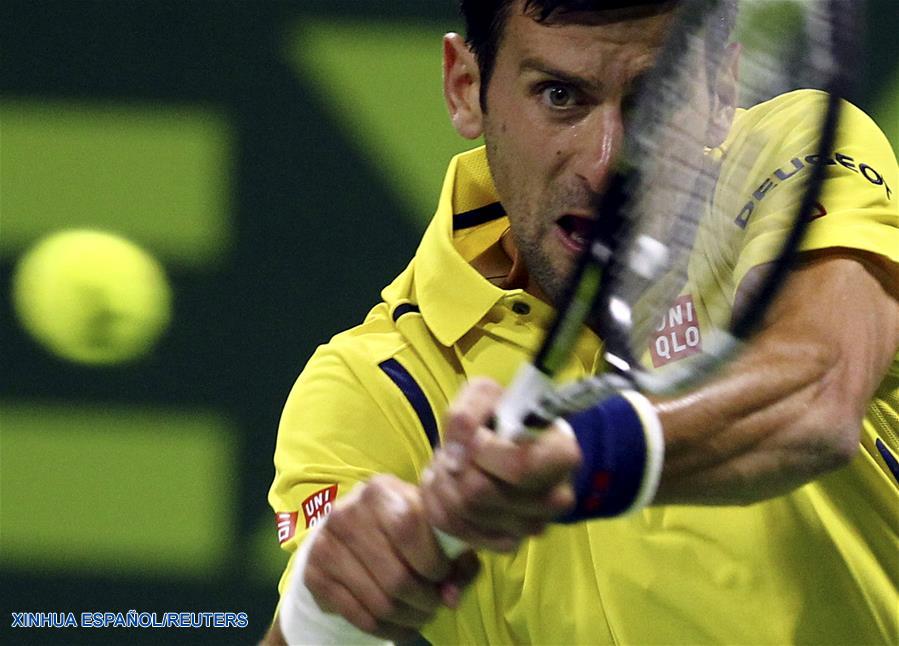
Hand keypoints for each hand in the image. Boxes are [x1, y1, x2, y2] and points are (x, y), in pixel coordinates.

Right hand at [303, 475, 479, 641]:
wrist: (349, 535)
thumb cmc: (402, 530)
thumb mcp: (430, 529)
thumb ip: (455, 557)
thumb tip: (451, 597)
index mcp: (380, 491)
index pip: (408, 529)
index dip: (433, 562)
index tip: (444, 575)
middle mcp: (346, 513)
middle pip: (396, 576)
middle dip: (426, 600)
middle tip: (436, 604)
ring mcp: (326, 545)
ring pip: (380, 603)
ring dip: (410, 618)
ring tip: (422, 615)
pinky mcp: (315, 575)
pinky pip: (361, 618)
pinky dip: (389, 630)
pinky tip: (402, 626)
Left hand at [422, 377, 580, 551]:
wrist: (499, 450)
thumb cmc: (499, 419)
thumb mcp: (485, 396)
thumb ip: (469, 411)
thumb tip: (460, 445)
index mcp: (562, 455)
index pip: (519, 467)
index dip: (483, 452)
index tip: (474, 436)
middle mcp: (556, 497)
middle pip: (481, 492)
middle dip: (454, 466)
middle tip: (451, 450)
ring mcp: (532, 525)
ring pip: (464, 511)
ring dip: (442, 482)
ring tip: (447, 464)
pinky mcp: (508, 543)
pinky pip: (457, 530)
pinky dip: (439, 504)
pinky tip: (446, 486)